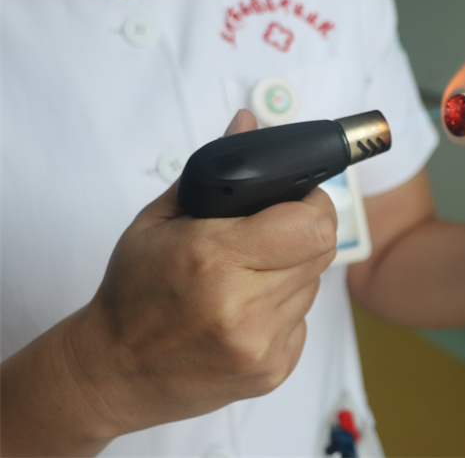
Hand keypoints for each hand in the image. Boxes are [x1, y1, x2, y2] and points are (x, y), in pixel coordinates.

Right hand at [63, 110, 337, 440]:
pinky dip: (284, 309)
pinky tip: (246, 310)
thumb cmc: (132, 293)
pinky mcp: (273, 371)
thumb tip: (250, 122)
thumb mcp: (160, 219)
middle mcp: (243, 305)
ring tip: (249, 275)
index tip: (298, 199)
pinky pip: (303, 321)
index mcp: (214, 258)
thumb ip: (213, 169)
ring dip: (293, 272)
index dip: (313, 203)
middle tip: (273, 232)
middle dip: (305, 231)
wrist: (113, 372)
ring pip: (314, 285)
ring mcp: (260, 344)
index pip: (312, 222)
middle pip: (322, 251)